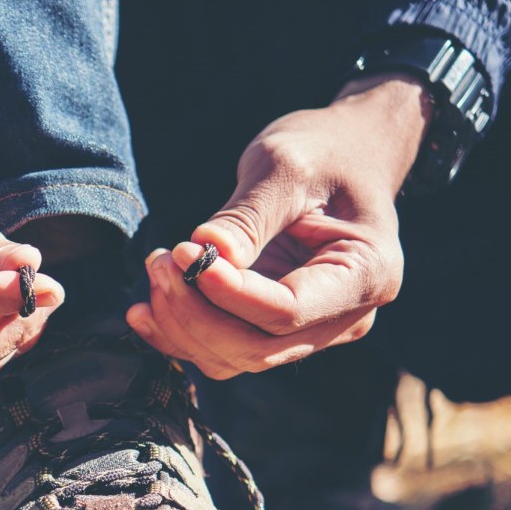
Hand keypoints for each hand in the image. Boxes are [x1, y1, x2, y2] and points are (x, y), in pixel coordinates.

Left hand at [128, 76, 431, 378]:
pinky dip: (180, 334)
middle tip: (160, 260)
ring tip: (156, 267)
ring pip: (233, 358)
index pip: (287, 311)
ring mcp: (311, 329)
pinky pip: (222, 351)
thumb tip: (205, 252)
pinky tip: (144, 308)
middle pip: (256, 348)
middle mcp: (345, 317)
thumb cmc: (324, 150)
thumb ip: (247, 216)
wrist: (345, 153)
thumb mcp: (287, 166)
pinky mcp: (275, 328)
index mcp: (367, 275)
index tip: (183, 252)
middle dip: (195, 314)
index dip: (227, 293)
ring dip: (181, 325)